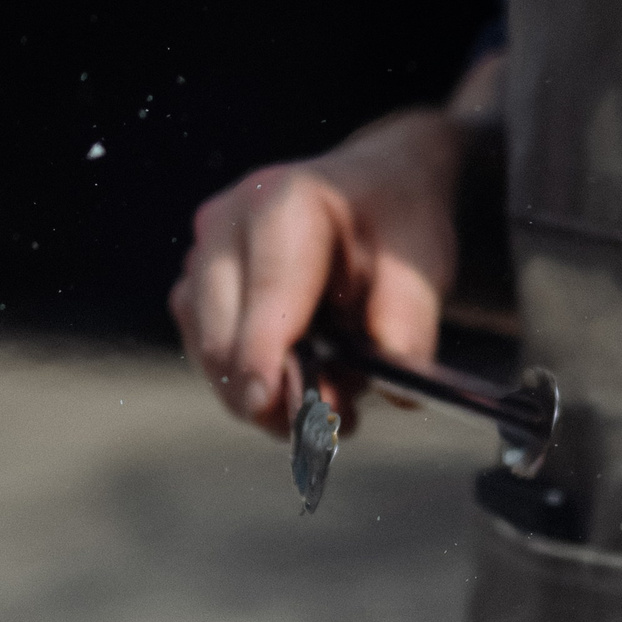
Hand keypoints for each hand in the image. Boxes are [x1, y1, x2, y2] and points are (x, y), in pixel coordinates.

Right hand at [169, 107, 464, 435]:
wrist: (375, 191)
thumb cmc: (397, 224)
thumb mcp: (423, 263)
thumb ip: (410, 323)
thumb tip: (399, 391)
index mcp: (288, 202)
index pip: (269, 285)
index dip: (263, 348)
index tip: (266, 400)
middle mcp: (229, 221)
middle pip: (220, 321)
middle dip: (263, 387)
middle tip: (322, 430)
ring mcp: (204, 251)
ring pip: (205, 341)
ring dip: (255, 391)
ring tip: (323, 415)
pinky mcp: (198, 283)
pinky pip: (207, 345)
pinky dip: (248, 380)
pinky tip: (298, 392)